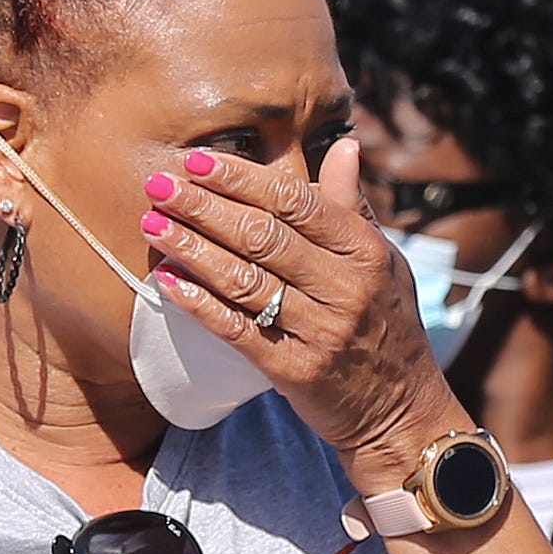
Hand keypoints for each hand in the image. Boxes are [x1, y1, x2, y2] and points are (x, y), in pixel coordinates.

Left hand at [136, 138, 471, 498]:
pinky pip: (238, 330)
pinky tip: (166, 281)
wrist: (401, 409)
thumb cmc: (385, 324)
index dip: (243, 179)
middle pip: (263, 236)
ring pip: (245, 280)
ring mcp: (320, 330)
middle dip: (204, 206)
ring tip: (151, 225)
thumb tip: (344, 144)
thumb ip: (352, 207)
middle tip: (158, 183)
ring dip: (191, 249)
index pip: (296, 202)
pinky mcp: (294, 371)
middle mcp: (344, 286)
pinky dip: (199, 304)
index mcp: (364, 251)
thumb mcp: (382, 262)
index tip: (198, 161)